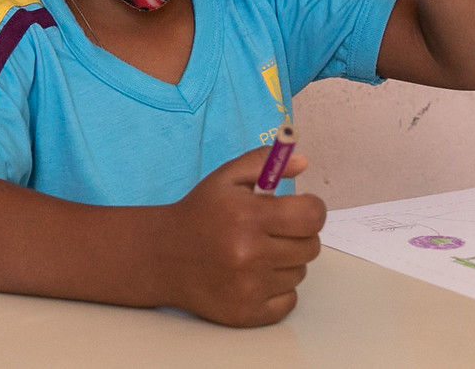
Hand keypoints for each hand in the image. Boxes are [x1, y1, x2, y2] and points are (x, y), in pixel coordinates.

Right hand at [160, 146, 324, 325]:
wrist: (162, 256)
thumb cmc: (199, 213)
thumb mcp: (227, 177)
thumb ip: (265, 162)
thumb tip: (303, 161)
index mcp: (248, 216)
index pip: (312, 217)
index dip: (312, 210)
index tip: (299, 209)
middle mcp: (250, 254)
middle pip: (311, 247)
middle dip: (299, 235)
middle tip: (275, 231)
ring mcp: (249, 287)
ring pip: (300, 273)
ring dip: (287, 262)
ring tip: (259, 253)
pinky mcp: (247, 313)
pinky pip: (290, 300)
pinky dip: (279, 289)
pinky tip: (256, 276)